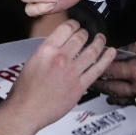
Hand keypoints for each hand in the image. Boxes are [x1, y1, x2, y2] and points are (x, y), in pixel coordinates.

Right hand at [0, 19, 114, 134]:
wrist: (25, 111)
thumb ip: (47, 50)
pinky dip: (106, 59)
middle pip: (81, 37)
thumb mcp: (32, 60)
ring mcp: (72, 72)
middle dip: (85, 32)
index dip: (74, 24)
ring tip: (101, 38)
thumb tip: (58, 44)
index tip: (76, 25)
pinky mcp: (80, 86)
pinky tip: (110, 52)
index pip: (67, 27)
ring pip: (92, 51)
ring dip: (99, 42)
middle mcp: (61, 58)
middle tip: (87, 33)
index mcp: (47, 50)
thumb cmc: (25, 90)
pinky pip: (97, 69)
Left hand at [95, 32, 135, 109]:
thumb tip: (120, 51)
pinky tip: (135, 96)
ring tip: (109, 96)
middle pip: (115, 91)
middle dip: (102, 87)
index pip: (111, 73)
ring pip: (129, 101)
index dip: (100, 70)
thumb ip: (133, 47)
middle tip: (94, 85)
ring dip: (117, 97)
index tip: (94, 69)